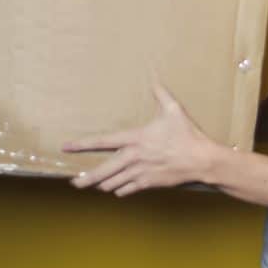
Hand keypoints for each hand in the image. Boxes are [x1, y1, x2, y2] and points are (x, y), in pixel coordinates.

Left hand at [61, 82, 217, 196]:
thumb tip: (154, 77)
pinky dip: (120, 190)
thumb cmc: (187, 134)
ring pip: (113, 183)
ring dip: (103, 184)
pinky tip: (118, 189)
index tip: (67, 147)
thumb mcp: (174, 110)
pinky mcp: (148, 184)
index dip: (82, 144)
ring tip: (95, 185)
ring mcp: (140, 172)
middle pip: (102, 171)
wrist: (200, 160)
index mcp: (135, 138)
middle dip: (86, 179)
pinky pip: (127, 190)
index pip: (102, 141)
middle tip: (74, 183)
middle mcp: (133, 157)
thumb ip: (160, 94)